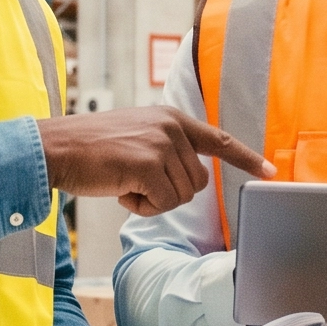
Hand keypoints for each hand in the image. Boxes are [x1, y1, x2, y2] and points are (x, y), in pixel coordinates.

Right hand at [38, 108, 272, 216]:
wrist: (56, 148)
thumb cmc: (91, 150)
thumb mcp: (136, 136)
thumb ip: (165, 148)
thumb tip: (192, 177)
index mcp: (171, 118)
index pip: (218, 139)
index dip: (246, 157)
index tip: (270, 171)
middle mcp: (171, 127)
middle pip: (198, 183)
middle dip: (169, 192)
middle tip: (135, 181)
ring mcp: (161, 144)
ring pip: (182, 196)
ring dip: (154, 200)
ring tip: (124, 181)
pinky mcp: (148, 164)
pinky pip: (163, 204)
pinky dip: (142, 207)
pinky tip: (120, 189)